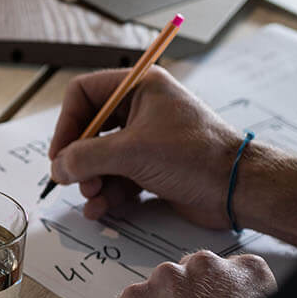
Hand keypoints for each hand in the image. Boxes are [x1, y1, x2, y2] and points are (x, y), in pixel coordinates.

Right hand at [48, 66, 244, 228]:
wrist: (238, 189)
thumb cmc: (194, 156)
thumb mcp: (131, 152)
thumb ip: (85, 157)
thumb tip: (57, 167)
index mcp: (139, 87)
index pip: (85, 94)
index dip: (67, 123)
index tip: (60, 154)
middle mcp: (142, 109)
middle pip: (91, 130)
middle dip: (80, 159)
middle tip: (73, 181)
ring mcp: (148, 139)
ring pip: (103, 157)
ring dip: (92, 180)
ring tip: (93, 198)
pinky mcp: (155, 166)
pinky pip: (119, 176)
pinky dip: (108, 193)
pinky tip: (102, 209)